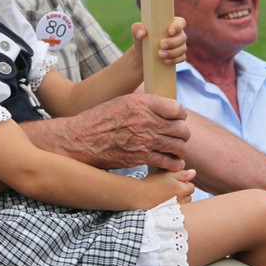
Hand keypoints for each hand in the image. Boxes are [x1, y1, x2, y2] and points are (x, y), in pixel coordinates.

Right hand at [52, 92, 189, 171]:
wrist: (82, 139)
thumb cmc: (101, 119)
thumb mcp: (123, 102)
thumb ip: (145, 105)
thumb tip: (165, 109)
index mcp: (142, 103)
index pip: (176, 108)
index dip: (181, 114)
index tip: (179, 118)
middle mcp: (146, 120)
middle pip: (181, 128)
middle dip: (183, 133)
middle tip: (179, 135)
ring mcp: (145, 140)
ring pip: (178, 146)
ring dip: (180, 149)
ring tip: (176, 149)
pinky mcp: (141, 158)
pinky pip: (169, 162)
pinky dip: (174, 163)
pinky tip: (171, 162)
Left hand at [130, 17, 185, 65]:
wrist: (142, 54)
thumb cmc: (141, 38)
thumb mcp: (136, 31)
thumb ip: (137, 28)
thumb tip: (142, 33)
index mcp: (170, 23)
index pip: (180, 22)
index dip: (178, 26)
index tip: (169, 32)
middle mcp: (178, 33)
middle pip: (182, 37)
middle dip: (172, 42)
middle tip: (161, 45)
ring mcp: (180, 45)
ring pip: (182, 48)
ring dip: (172, 52)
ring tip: (159, 55)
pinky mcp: (179, 56)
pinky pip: (182, 58)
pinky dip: (174, 60)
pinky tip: (165, 61)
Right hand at [134, 168, 195, 208]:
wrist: (141, 196)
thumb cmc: (153, 183)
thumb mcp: (167, 174)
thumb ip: (182, 173)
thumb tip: (194, 172)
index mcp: (183, 189)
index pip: (191, 187)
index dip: (184, 183)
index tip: (175, 183)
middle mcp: (182, 201)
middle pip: (189, 197)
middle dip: (183, 193)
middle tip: (171, 190)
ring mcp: (178, 209)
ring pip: (185, 205)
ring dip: (180, 201)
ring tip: (168, 198)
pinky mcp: (172, 216)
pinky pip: (179, 212)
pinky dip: (175, 208)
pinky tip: (167, 205)